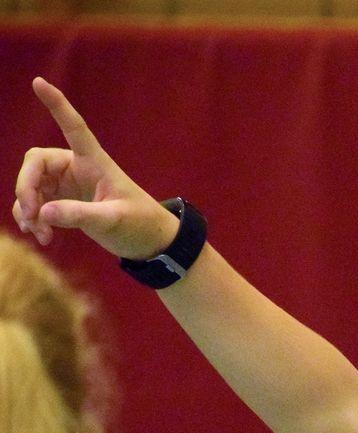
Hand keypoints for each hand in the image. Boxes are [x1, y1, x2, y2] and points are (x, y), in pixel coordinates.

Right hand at [12, 77, 177, 258]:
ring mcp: (67, 185)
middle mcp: (77, 168)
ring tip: (38, 234)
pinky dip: (32, 218)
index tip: (39, 81)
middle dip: (26, 187)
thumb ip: (79, 215)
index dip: (58, 105)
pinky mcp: (62, 201)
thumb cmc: (139, 224)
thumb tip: (42, 212)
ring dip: (27, 208)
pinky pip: (35, 203)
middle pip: (35, 163)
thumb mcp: (113, 220)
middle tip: (33, 215)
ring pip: (30, 185)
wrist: (148, 242)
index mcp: (95, 162)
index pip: (74, 128)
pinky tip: (42, 237)